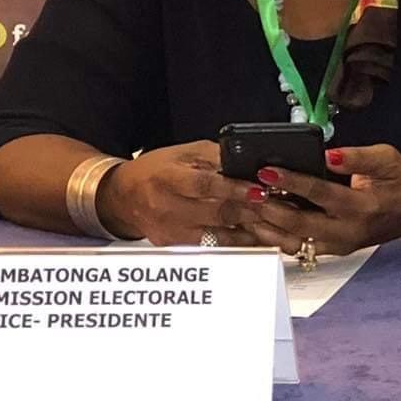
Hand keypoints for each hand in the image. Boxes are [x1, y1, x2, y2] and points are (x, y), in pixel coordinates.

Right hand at [94, 141, 265, 245]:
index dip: (234, 189)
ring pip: (219, 236)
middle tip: (277, 208)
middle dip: (250, 211)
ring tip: (275, 226)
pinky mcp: (177, 247)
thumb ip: (217, 158)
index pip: (205, 186)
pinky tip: (258, 238)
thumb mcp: (185, 154)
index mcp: (168, 179)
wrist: (123, 196)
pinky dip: (238, 243)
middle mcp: (167, 208)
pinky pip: (214, 247)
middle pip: (216, 214)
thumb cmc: (157, 170)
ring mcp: (172, 231)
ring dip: (251, 232)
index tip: (260, 191)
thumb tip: (251, 163)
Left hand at [235, 144, 400, 257]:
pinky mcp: (333, 251)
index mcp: (363, 207)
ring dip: (266, 227)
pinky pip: (298, 248)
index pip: (320, 194)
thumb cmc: (400, 180)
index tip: (266, 170)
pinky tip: (258, 222)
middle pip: (299, 224)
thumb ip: (357, 157)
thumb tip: (328, 154)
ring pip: (294, 242)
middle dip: (269, 208)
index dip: (292, 181)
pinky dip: (275, 237)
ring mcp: (339, 246)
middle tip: (246, 192)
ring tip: (245, 208)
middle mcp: (348, 231)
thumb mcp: (386, 158)